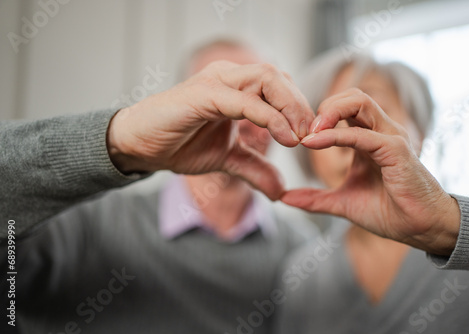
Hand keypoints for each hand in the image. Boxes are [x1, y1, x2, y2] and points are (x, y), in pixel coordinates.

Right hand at [107, 61, 313, 199]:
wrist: (141, 146)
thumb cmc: (180, 144)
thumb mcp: (227, 160)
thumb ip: (255, 170)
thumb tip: (281, 192)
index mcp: (236, 87)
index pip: (279, 85)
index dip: (300, 108)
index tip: (313, 137)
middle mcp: (229, 76)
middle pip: (279, 77)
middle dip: (302, 106)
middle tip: (314, 135)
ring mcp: (216, 81)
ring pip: (267, 79)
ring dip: (291, 107)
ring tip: (302, 136)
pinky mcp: (203, 94)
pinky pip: (245, 100)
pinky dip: (269, 117)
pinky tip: (285, 138)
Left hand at [281, 88, 459, 254]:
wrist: (419, 229)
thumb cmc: (389, 211)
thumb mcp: (342, 202)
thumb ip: (314, 198)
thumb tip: (284, 198)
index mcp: (367, 139)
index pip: (343, 108)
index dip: (318, 117)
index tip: (298, 137)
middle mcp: (380, 131)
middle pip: (351, 96)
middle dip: (323, 107)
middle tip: (302, 130)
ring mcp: (390, 137)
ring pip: (359, 102)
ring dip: (329, 112)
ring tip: (308, 133)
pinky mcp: (396, 150)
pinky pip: (362, 134)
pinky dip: (335, 136)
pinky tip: (315, 144)